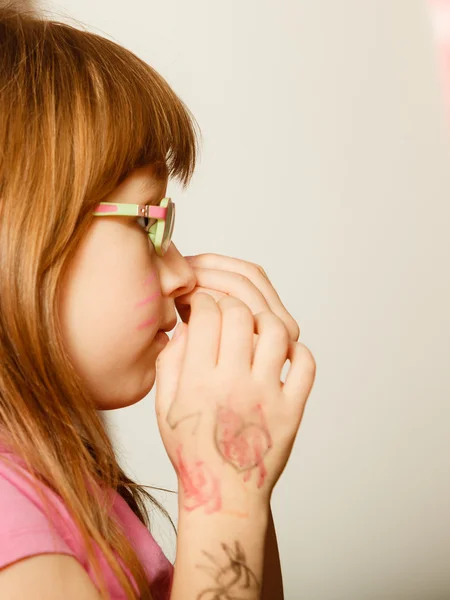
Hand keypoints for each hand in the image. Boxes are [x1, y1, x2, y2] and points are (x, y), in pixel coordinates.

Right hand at [155, 264, 315, 515]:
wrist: (224, 495)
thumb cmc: (192, 449)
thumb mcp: (165, 407)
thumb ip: (170, 362)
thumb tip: (188, 324)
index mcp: (198, 382)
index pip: (207, 316)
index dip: (202, 300)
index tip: (202, 304)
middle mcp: (234, 384)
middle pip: (240, 315)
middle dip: (229, 302)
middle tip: (226, 310)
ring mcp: (267, 397)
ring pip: (275, 332)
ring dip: (263, 320)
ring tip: (254, 328)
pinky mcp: (292, 410)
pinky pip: (306, 364)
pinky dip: (297, 349)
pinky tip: (280, 351)